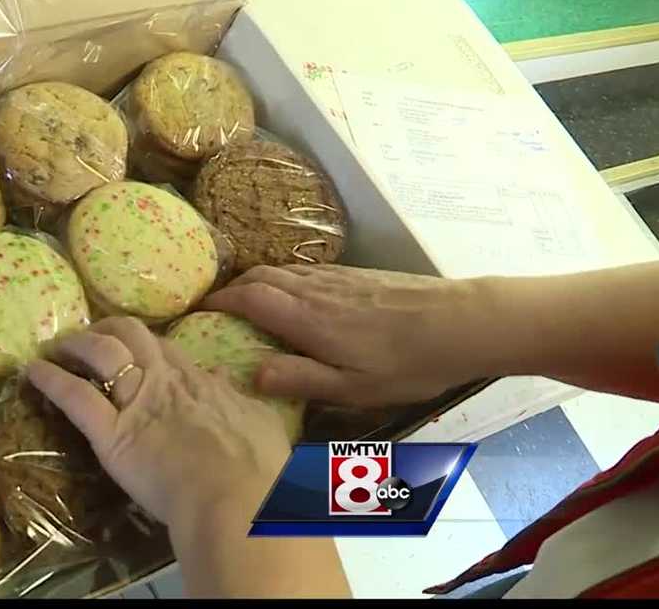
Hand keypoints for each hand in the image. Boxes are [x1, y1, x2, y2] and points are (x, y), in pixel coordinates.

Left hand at [27, 317, 290, 525]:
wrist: (238, 499)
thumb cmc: (258, 471)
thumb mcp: (261, 422)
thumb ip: (239, 398)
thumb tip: (223, 378)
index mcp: (198, 381)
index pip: (163, 347)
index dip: (142, 343)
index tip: (129, 348)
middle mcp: (163, 381)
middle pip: (128, 334)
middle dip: (105, 330)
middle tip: (87, 338)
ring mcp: (135, 403)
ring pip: (98, 353)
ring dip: (74, 345)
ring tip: (56, 347)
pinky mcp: (111, 434)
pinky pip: (74, 397)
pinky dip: (50, 380)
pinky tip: (32, 372)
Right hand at [202, 265, 499, 407]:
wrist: (462, 322)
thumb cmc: (407, 363)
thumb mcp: (353, 388)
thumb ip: (300, 379)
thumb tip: (250, 373)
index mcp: (306, 318)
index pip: (247, 298)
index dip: (217, 302)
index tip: (195, 313)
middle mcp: (314, 289)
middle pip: (258, 277)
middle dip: (229, 290)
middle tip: (212, 310)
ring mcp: (335, 278)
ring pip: (280, 271)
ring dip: (253, 283)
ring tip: (242, 305)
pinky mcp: (354, 275)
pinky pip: (302, 271)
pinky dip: (280, 280)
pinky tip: (290, 300)